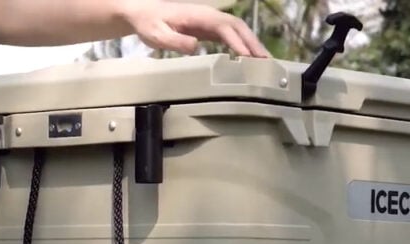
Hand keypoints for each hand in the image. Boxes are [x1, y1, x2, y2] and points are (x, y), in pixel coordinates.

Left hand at [123, 0, 271, 57]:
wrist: (143, 14)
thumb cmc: (149, 23)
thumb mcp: (157, 34)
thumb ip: (174, 41)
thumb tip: (195, 46)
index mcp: (198, 15)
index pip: (224, 27)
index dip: (237, 42)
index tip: (248, 57)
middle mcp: (208, 15)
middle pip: (237, 26)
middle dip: (253, 43)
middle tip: (267, 62)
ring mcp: (210, 21)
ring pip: (237, 30)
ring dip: (252, 45)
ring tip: (265, 63)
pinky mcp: (209, 29)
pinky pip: (231, 36)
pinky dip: (242, 46)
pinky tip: (250, 59)